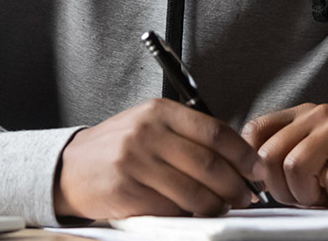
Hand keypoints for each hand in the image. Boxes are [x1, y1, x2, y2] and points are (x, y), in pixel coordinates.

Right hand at [54, 98, 259, 219]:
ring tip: (221, 207)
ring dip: (215, 206)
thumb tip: (237, 158)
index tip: (257, 169)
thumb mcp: (151, 126)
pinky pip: (170, 209)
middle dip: (235, 185)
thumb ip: (190, 135)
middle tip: (246, 196)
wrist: (70, 167)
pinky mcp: (127, 191)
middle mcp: (148, 133)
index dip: (243, 154)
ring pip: (193, 192)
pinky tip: (191, 212)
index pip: (215, 132)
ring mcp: (135, 162)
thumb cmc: (119, 147)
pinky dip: (187, 215)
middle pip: (209, 164)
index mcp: (160, 111)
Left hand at [242, 103, 327, 210]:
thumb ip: (280, 165)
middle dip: (283, 190)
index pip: (254, 131)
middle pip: (270, 154)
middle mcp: (318, 114)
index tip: (269, 188)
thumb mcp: (309, 171)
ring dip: (310, 196)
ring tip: (327, 197)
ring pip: (296, 166)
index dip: (255, 166)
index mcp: (300, 117)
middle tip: (307, 199)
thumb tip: (246, 177)